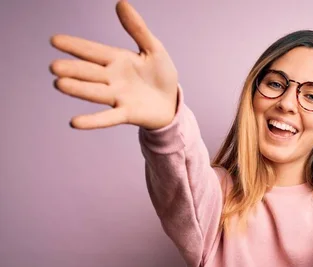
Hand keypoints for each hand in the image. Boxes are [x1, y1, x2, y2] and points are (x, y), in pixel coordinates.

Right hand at [49, 1, 177, 130]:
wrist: (172, 103)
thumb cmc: (161, 75)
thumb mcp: (153, 49)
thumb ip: (137, 29)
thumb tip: (121, 3)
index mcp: (117, 60)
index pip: (92, 51)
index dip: (75, 46)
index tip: (55, 40)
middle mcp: (112, 78)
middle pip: (89, 73)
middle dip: (73, 69)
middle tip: (54, 67)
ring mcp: (118, 97)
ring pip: (94, 92)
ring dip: (78, 89)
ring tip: (60, 84)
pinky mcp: (127, 114)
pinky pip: (108, 118)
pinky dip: (93, 121)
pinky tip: (75, 122)